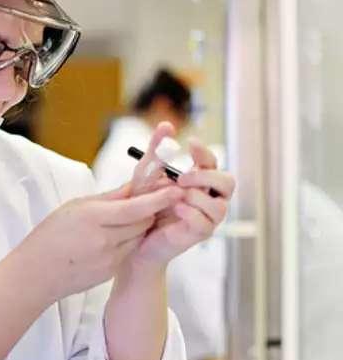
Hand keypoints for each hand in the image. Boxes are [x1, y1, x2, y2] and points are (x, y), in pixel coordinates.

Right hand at [16, 183, 182, 303]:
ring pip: (138, 237)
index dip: (159, 198)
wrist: (36, 274)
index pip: (136, 208)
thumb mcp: (74, 207)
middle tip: (153, 197)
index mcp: (93, 218)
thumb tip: (134, 186)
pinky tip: (111, 237)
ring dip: (138, 226)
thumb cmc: (50, 235)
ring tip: (124, 218)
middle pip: (143, 222)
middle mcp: (105, 240)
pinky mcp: (111, 272)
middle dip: (150, 210)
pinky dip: (127, 241)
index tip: (176, 188)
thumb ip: (108, 198)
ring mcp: (110, 259)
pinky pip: (128, 251)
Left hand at [130, 123, 235, 269]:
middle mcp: (207, 197)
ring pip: (219, 205)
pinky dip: (190, 213)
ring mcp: (206, 217)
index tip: (190, 143)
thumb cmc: (143, 202)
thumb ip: (157, 150)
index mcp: (198, 180)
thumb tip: (166, 125)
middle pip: (227, 183)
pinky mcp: (198, 234)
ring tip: (174, 196)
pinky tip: (174, 209)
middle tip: (182, 177)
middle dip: (207, 177)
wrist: (132, 234)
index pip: (212, 163)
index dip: (204, 152)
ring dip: (196, 197)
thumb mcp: (146, 172)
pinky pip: (205, 223)